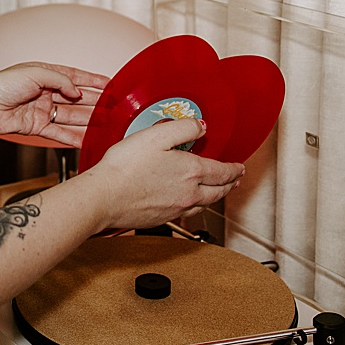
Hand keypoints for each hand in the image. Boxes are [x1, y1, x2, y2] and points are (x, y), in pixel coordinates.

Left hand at [0, 62, 107, 146]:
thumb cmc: (3, 84)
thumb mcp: (36, 73)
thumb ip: (61, 80)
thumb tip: (77, 92)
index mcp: (45, 74)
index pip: (75, 76)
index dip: (93, 80)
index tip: (110, 83)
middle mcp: (45, 92)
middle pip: (76, 98)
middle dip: (95, 102)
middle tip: (113, 106)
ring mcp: (42, 110)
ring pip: (71, 116)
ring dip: (88, 120)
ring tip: (105, 124)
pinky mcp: (37, 127)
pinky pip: (59, 133)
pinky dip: (73, 138)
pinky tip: (86, 140)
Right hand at [78, 118, 242, 230]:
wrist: (105, 197)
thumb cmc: (125, 167)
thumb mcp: (156, 135)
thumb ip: (184, 128)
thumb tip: (201, 126)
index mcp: (191, 172)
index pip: (222, 172)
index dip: (234, 169)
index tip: (240, 167)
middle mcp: (189, 194)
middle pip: (219, 191)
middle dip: (230, 184)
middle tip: (236, 180)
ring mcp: (176, 209)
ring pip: (205, 204)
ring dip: (217, 197)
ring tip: (219, 192)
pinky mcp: (162, 218)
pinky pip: (188, 213)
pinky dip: (196, 207)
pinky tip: (190, 204)